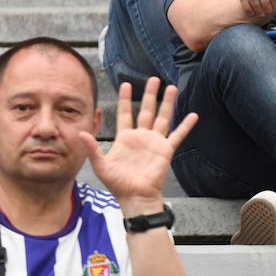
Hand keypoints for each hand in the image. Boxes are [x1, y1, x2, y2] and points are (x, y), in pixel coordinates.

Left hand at [80, 77, 195, 207]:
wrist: (135, 197)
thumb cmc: (118, 183)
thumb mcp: (101, 165)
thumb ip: (93, 148)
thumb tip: (82, 133)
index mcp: (125, 137)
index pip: (124, 113)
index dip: (124, 98)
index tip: (125, 83)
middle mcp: (140, 136)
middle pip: (146, 110)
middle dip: (149, 94)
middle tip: (154, 79)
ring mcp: (154, 142)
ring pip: (162, 117)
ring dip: (168, 103)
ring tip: (172, 87)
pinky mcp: (166, 150)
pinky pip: (177, 135)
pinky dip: (186, 125)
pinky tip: (193, 115)